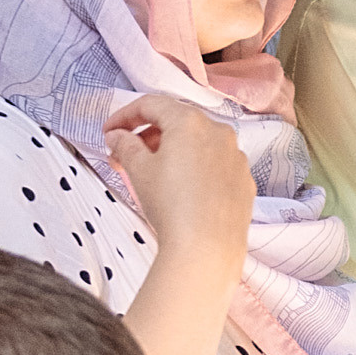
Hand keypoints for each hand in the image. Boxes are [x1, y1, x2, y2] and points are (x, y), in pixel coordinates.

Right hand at [106, 94, 256, 271]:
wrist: (207, 249)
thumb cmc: (173, 207)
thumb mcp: (139, 170)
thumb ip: (125, 145)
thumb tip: (118, 136)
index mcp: (191, 122)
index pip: (152, 105)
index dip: (125, 116)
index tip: (111, 131)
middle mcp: (219, 133)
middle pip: (176, 123)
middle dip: (147, 136)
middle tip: (125, 155)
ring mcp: (236, 157)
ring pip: (198, 144)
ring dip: (171, 152)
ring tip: (151, 174)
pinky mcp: (244, 181)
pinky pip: (215, 166)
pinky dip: (195, 169)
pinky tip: (181, 190)